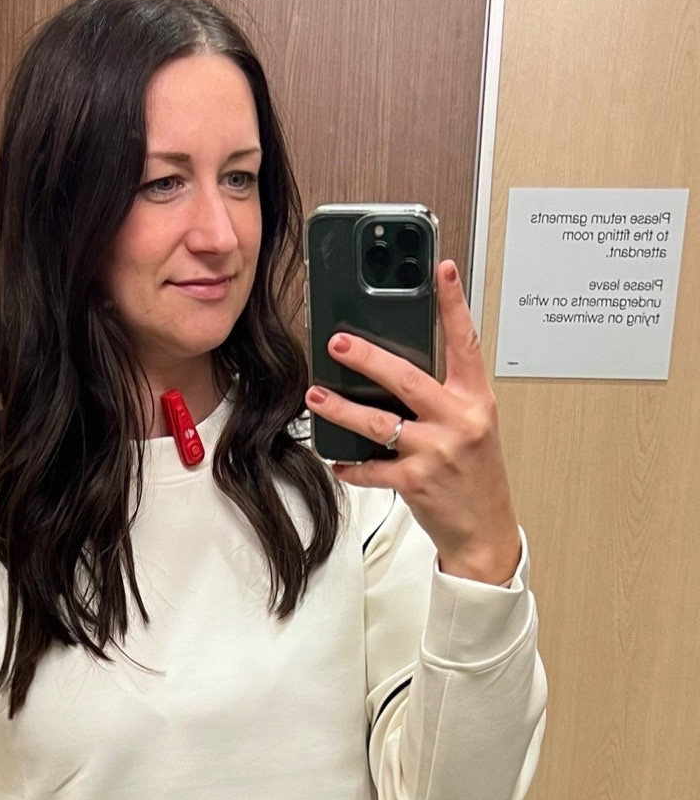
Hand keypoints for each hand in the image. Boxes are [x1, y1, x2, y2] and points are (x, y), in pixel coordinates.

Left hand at [305, 259, 522, 584]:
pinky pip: (371, 468)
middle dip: (367, 358)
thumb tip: (392, 376)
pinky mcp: (416, 481)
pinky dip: (350, 466)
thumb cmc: (474, 474)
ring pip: (379, 423)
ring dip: (341, 410)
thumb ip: (441, 399)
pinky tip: (336, 461)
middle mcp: (459, 420)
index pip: (465, 342)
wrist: (484, 528)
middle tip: (337, 342)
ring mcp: (436, 451)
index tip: (440, 270)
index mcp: (475, 399)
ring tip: (315, 396)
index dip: (453, 304)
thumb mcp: (471, 426)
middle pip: (407, 379)